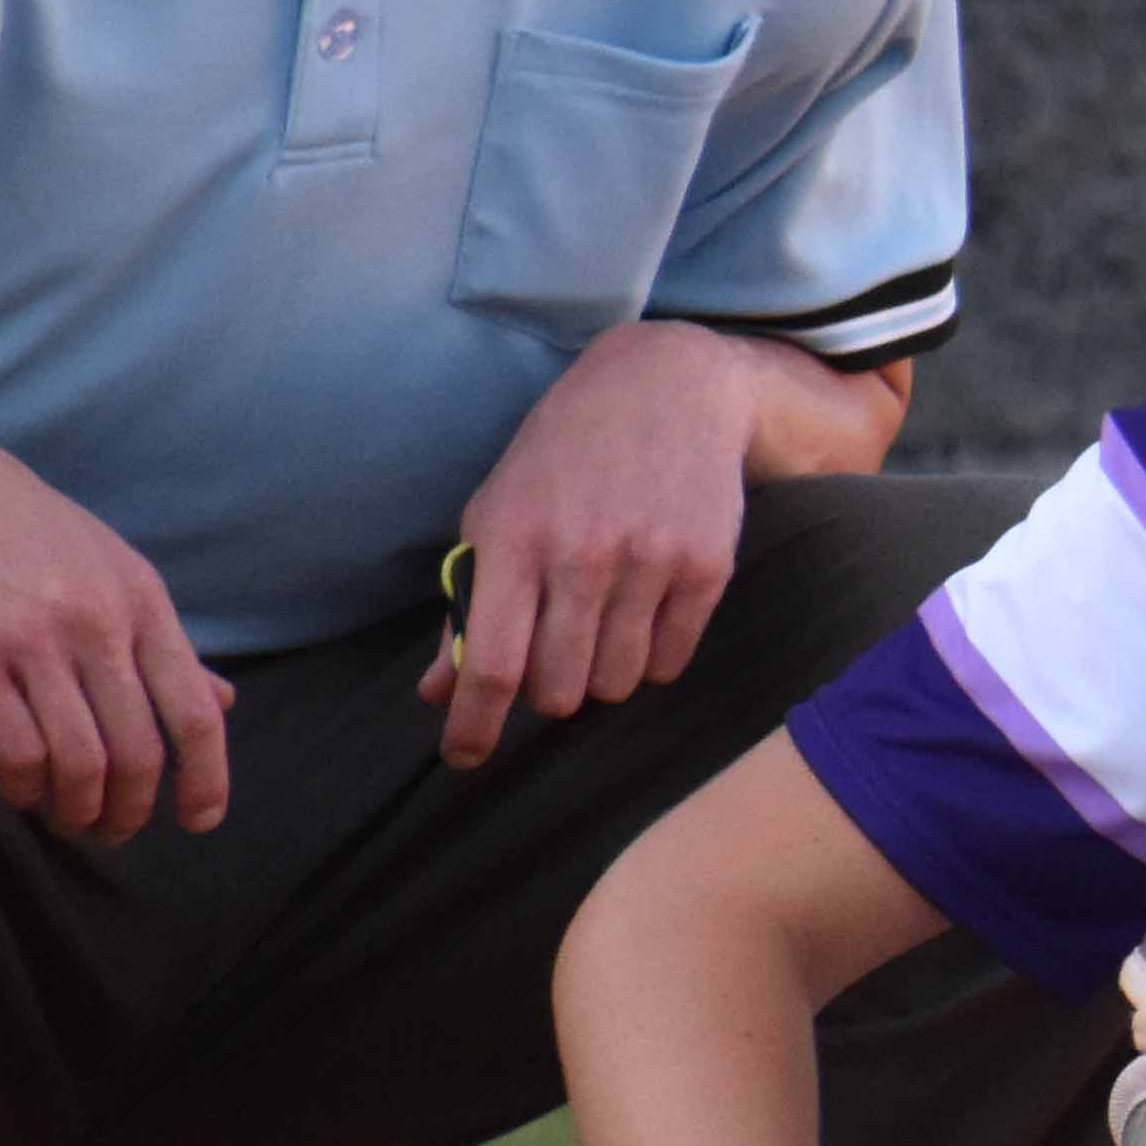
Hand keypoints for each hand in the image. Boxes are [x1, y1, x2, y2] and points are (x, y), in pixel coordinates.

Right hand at [0, 401, 234, 841]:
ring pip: (80, 762)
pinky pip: (16, 750)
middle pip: (139, 752)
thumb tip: (225, 700)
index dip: (206, 778)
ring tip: (64, 816)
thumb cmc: (13, 532)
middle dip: (129, 810)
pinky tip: (18, 788)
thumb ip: (160, 642)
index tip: (198, 821)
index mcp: (141, 601)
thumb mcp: (107, 568)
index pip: (195, 711)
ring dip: (76, 809)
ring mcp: (32, 639)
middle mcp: (96, 621)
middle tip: (111, 831)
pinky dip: (24, 786)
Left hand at [425, 322, 762, 767]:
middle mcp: (581, 552)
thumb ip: (469, 606)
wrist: (667, 387)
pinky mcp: (707, 565)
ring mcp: (650, 559)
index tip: (465, 758)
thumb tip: (438, 694)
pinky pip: (672, 662)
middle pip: (559, 689)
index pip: (492, 664)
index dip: (474, 726)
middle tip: (555, 657)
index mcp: (512, 538)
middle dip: (551, 691)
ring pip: (618, 683)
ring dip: (603, 675)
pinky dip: (653, 656)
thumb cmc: (564, 456)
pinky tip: (645, 612)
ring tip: (602, 628)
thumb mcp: (498, 512)